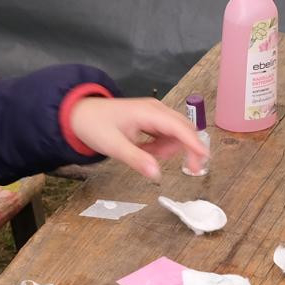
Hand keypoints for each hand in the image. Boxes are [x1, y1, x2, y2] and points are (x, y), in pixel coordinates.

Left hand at [67, 95, 206, 179]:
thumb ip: (137, 159)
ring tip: (143, 153)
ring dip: (167, 149)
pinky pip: (166, 134)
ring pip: (175, 134)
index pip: (178, 127)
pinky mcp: (151, 119)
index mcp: (148, 112)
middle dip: (186, 149)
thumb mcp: (113, 146)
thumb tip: (157, 175)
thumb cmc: (94, 126)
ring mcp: (154, 113)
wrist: (79, 114)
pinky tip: (144, 149)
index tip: (205, 159)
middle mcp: (156, 110)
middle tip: (188, 170)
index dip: (194, 143)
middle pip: (183, 129)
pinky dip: (160, 146)